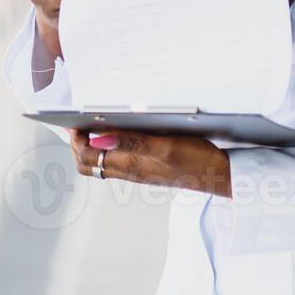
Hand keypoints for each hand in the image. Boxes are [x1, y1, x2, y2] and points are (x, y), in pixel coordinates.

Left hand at [69, 129, 231, 197]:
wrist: (219, 176)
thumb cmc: (196, 161)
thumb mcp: (165, 146)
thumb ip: (131, 142)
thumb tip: (99, 138)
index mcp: (129, 165)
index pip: (85, 157)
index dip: (76, 138)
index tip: (77, 119)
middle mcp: (128, 171)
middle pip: (87, 163)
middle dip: (77, 143)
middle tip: (80, 122)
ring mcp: (136, 171)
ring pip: (100, 162)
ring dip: (91, 145)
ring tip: (94, 124)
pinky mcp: (146, 169)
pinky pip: (116, 160)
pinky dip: (108, 147)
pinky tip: (118, 132)